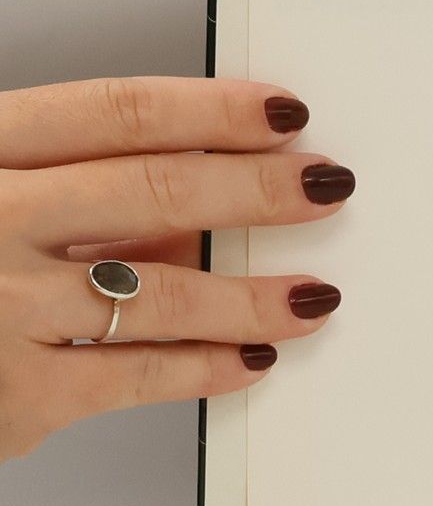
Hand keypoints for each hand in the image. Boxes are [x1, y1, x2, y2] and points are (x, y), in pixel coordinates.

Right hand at [0, 78, 351, 462]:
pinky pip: (139, 376)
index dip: (211, 108)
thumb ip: (63, 192)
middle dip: (257, 188)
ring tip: (314, 295)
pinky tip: (253, 359)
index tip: (285, 111)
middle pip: (150, 188)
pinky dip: (209, 367)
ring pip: (162, 292)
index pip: (112, 111)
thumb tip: (184, 209)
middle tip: (328, 186)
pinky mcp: (13, 398)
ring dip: (254, 295)